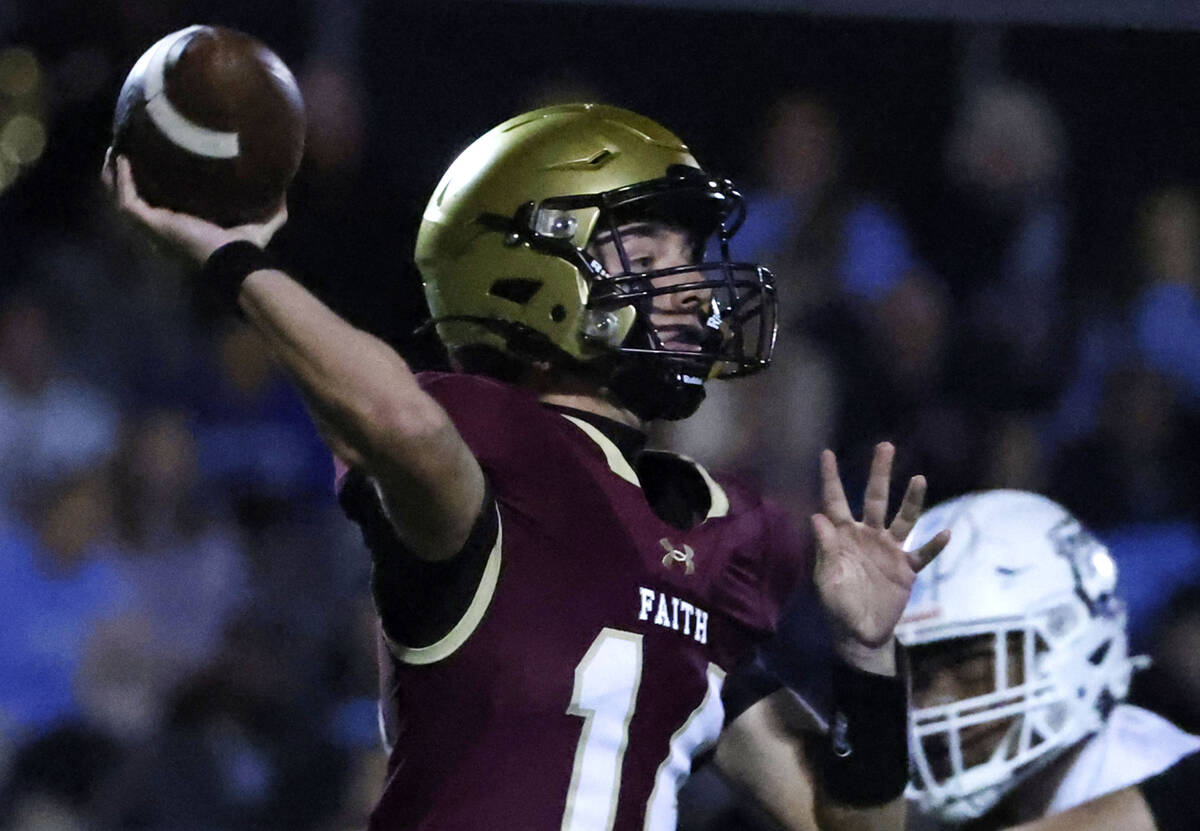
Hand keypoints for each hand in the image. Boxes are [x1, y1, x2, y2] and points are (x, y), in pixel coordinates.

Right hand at [101, 149, 286, 264]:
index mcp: (182, 226)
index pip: (161, 203)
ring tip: (116, 148)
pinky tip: (122, 156)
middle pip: (134, 198)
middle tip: (125, 148)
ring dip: (115, 173)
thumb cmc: (245, 247)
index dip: (154, 184)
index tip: (154, 159)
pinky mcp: (149, 222)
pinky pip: (126, 197)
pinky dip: (122, 177)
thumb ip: (273, 209)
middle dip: (125, 176)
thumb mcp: (260, 223)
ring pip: (122, 196)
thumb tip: (285, 190)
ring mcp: (152, 226)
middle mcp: (163, 227)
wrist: (234, 259)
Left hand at [811, 442, 948, 675]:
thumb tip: (816, 517)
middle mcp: (868, 535)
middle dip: (879, 473)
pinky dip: (934, 545)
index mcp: (843, 536)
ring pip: (903, 519)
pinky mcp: (907, 569)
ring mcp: (889, 550)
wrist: (859, 632)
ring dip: (911, 501)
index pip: (835, 501)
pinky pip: (923, 554)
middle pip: (875, 498)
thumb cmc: (837, 605)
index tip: (826, 453)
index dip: (831, 478)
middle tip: (885, 445)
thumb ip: (824, 548)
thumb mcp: (826, 578)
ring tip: (918, 479)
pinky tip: (945, 533)